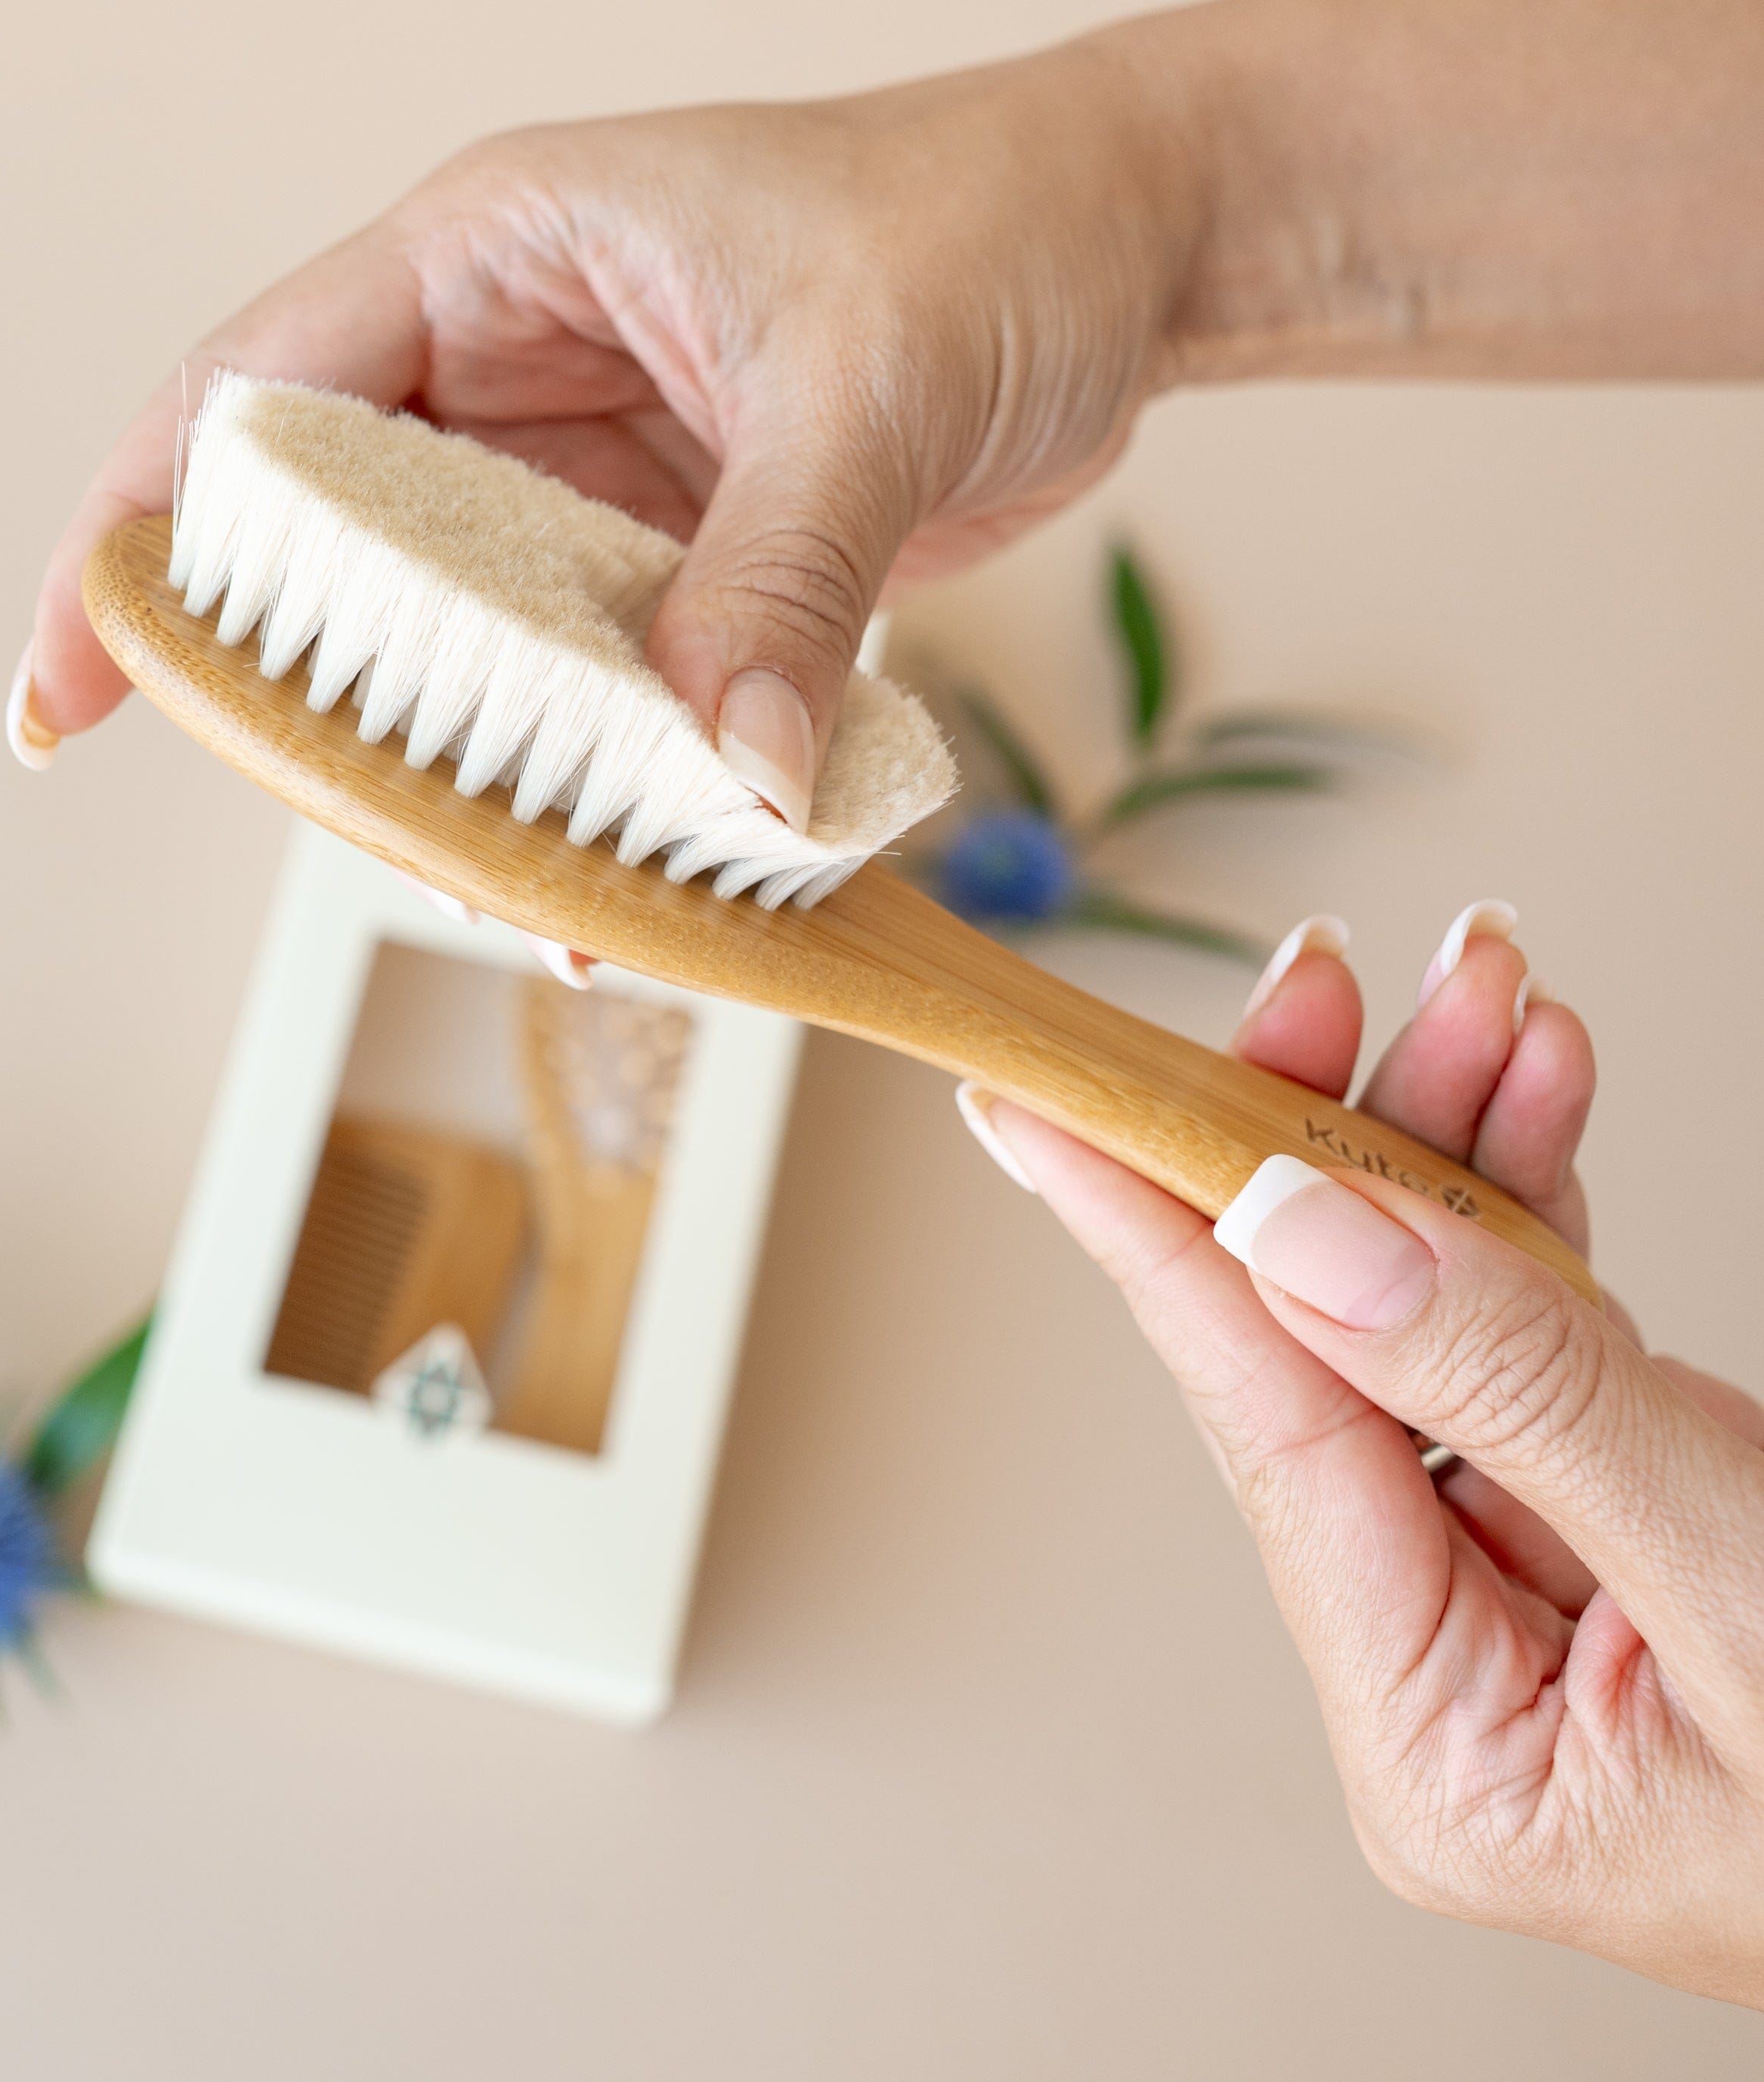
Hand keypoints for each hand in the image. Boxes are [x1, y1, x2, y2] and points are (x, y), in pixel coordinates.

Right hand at [9, 45, 1199, 828]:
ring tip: (496, 888)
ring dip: (463, 774)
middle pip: (334, 557)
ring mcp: (585, 481)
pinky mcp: (671, 565)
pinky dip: (591, 789)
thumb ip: (779, 572)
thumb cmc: (990, 226)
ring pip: (457, 652)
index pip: (251, 397)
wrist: (1124, 253)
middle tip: (349, 833)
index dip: (138, 542)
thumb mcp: (871, 378)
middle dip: (317, 706)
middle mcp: (511, 373)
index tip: (70, 693)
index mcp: (493, 258)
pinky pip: (588, 695)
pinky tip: (612, 890)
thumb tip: (724, 775)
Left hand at [960, 907, 1763, 2006]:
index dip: (1144, 1229)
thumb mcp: (1738, 1579)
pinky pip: (1523, 1332)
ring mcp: (1519, 1586)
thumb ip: (1520, 1396)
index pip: (1258, 1425)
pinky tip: (1527, 1085)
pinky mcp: (1592, 1517)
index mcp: (1438, 1745)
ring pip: (1420, 1314)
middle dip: (1325, 1141)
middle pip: (1322, 1350)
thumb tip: (1290, 1230)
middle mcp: (1444, 1666)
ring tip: (1477, 993)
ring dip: (1444, 1136)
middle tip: (1322, 979)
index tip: (1031, 1095)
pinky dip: (1532, 1198)